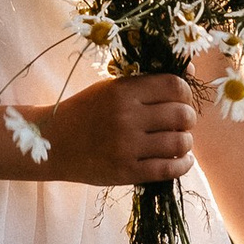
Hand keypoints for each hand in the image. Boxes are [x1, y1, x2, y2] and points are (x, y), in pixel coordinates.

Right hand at [36, 72, 196, 185]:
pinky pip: (169, 169)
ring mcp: (127, 146)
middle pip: (182, 115)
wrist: (53, 143)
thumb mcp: (112, 87)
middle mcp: (127, 117)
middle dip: (188, 118)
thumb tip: (191, 71)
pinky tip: (182, 160)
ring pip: (180, 143)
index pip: (174, 86)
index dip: (186, 93)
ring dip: (186, 142)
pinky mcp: (126, 172)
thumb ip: (148, 80)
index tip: (181, 100)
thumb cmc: (86, 111)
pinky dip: (183, 164)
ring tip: (179, 141)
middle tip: (181, 123)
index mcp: (123, 91)